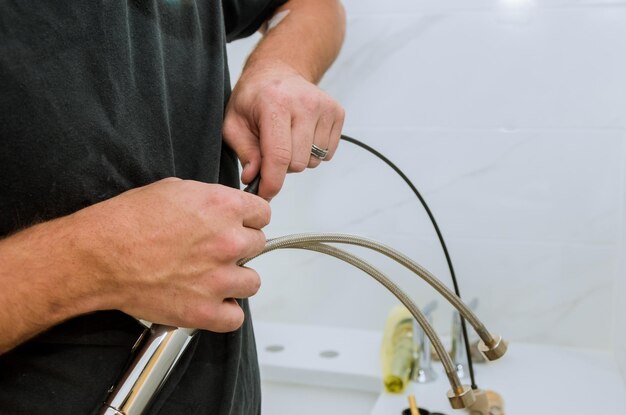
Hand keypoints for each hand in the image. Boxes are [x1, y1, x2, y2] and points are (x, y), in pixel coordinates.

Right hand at [77, 178, 269, 332]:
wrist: (99, 255)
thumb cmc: (128, 220)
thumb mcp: (176, 189)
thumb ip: (211, 199)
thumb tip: (226, 209)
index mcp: (224, 207)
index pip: (263, 214)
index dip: (250, 219)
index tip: (241, 225)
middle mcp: (228, 241)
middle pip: (259, 245)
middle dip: (239, 247)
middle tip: (215, 250)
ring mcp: (219, 279)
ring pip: (252, 281)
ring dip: (236, 279)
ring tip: (211, 277)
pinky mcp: (204, 311)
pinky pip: (235, 317)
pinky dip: (225, 312)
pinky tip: (210, 301)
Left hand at [223, 60, 344, 199]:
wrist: (278, 70)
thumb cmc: (254, 98)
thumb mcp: (234, 122)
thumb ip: (243, 152)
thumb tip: (253, 177)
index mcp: (275, 103)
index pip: (279, 155)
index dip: (272, 182)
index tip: (266, 194)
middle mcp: (304, 103)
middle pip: (298, 163)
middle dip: (282, 167)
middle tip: (271, 149)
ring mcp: (325, 107)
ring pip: (313, 161)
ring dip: (298, 159)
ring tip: (287, 138)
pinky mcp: (337, 113)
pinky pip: (327, 153)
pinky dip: (313, 152)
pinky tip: (301, 135)